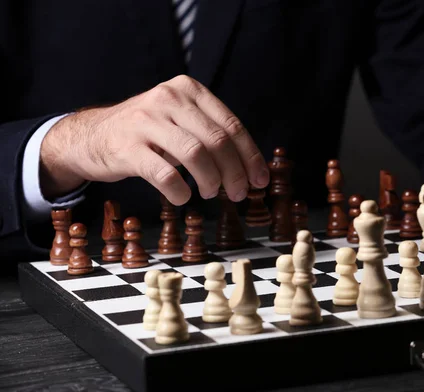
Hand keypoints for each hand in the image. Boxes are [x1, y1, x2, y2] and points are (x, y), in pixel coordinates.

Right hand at [39, 75, 269, 204]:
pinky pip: (164, 174)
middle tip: (238, 194)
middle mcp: (169, 98)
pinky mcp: (127, 146)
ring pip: (195, 154)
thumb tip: (250, 169)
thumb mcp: (180, 120)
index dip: (250, 156)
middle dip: (235, 173)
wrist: (91, 136)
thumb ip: (211, 134)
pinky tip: (182, 197)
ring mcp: (145, 121)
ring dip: (211, 181)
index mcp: (188, 89)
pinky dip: (180, 192)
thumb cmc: (147, 134)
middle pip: (217, 141)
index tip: (260, 180)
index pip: (230, 125)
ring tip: (210, 194)